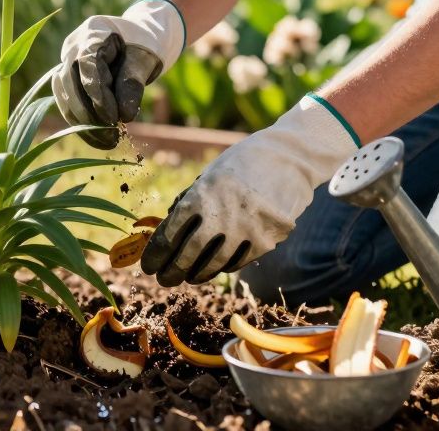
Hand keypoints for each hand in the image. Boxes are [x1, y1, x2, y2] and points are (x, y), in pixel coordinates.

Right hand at [52, 0, 183, 148]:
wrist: (137, 39)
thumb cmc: (143, 45)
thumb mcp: (144, 60)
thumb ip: (132, 84)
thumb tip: (124, 117)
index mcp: (93, 31)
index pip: (88, 65)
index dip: (99, 95)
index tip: (115, 120)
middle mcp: (72, 45)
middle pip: (69, 82)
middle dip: (89, 114)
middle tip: (112, 137)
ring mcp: (65, 62)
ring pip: (64, 96)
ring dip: (83, 123)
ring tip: (107, 141)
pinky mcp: (66, 79)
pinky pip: (67, 103)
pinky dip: (81, 123)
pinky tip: (99, 139)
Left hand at [141, 95, 358, 285]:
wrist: (289, 158)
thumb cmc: (242, 164)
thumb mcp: (210, 176)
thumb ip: (189, 202)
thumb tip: (165, 232)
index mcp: (201, 196)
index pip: (170, 234)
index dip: (156, 253)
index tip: (149, 265)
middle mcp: (222, 216)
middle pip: (188, 255)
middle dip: (172, 271)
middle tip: (163, 280)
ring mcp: (246, 230)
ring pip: (214, 265)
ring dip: (197, 274)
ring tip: (188, 277)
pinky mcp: (267, 241)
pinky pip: (238, 262)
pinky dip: (223, 266)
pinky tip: (216, 266)